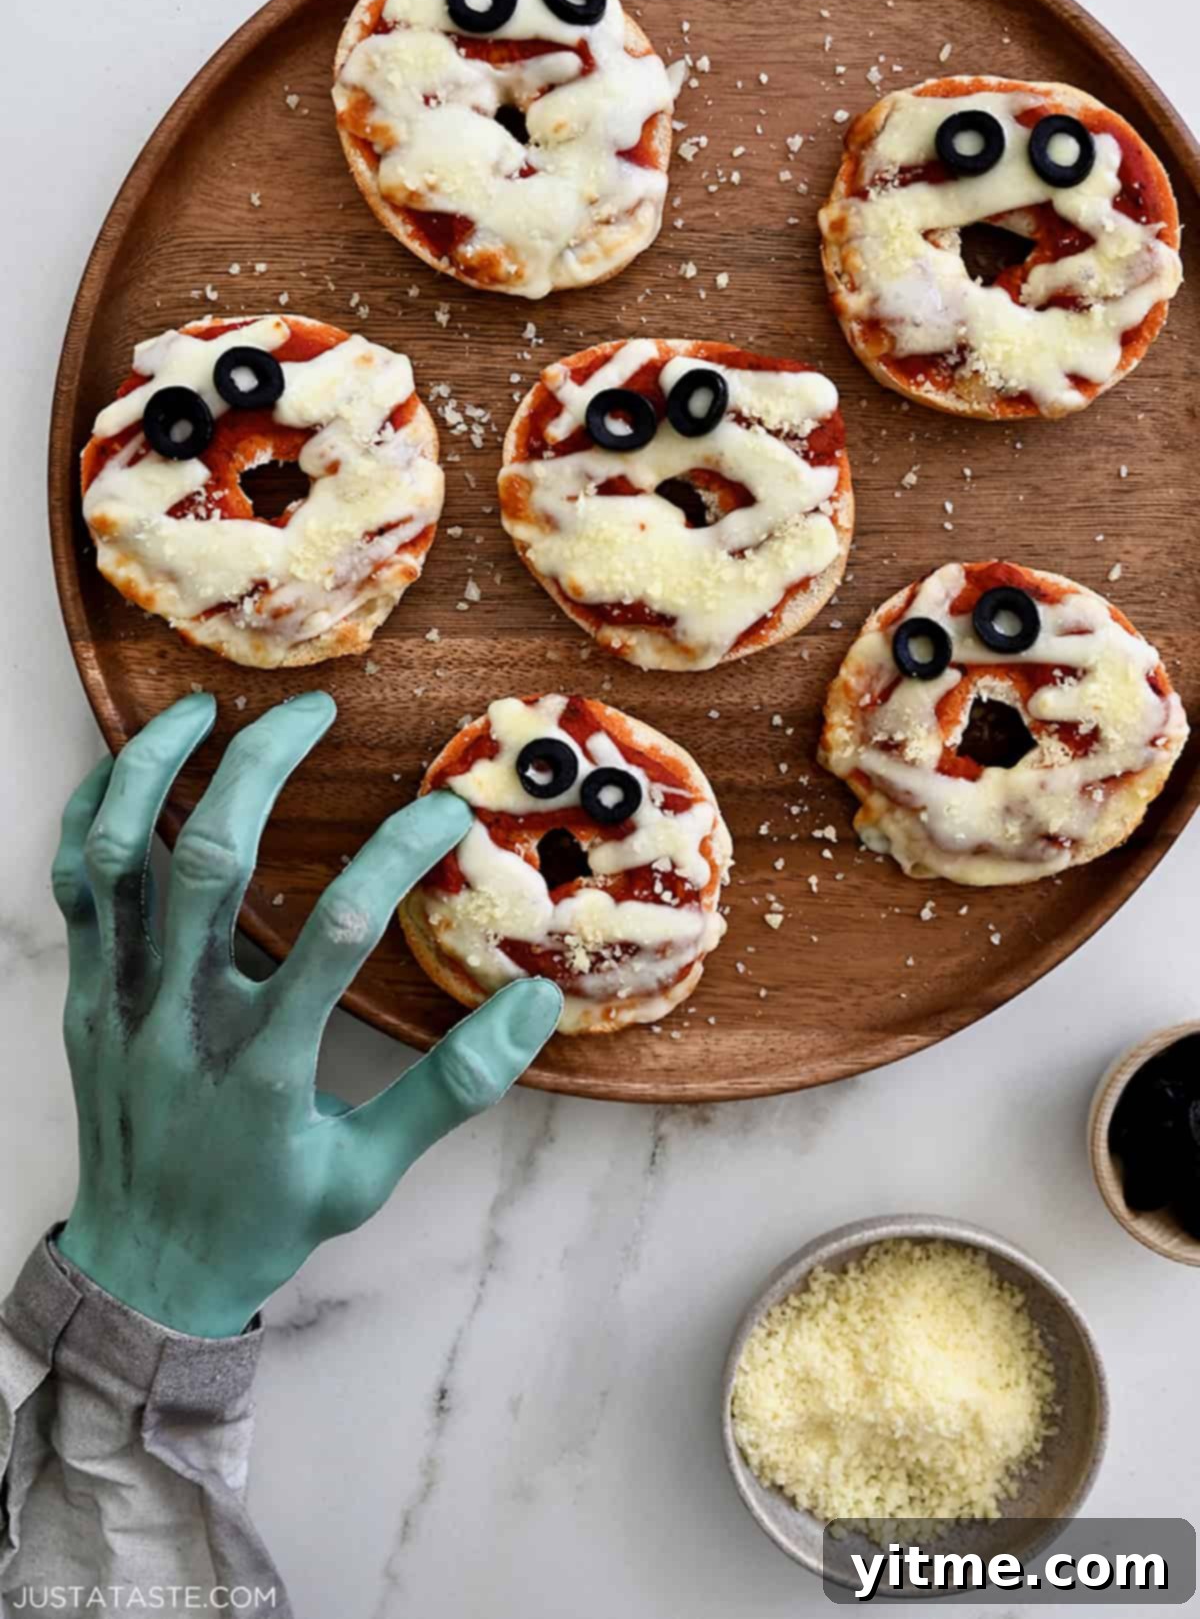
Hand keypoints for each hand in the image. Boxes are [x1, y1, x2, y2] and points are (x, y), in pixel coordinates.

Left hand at [51, 692, 560, 1337]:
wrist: (145, 1272)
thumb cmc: (266, 1219)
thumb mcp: (371, 1172)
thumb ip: (453, 1088)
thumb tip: (536, 1006)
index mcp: (265, 1064)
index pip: (337, 931)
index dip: (395, 855)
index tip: (443, 813)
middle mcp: (184, 1019)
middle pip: (213, 861)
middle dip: (263, 767)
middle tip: (312, 712)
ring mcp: (121, 1002)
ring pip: (121, 858)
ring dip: (155, 768)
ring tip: (204, 708)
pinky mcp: (84, 996)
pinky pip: (72, 888)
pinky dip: (91, 818)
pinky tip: (125, 771)